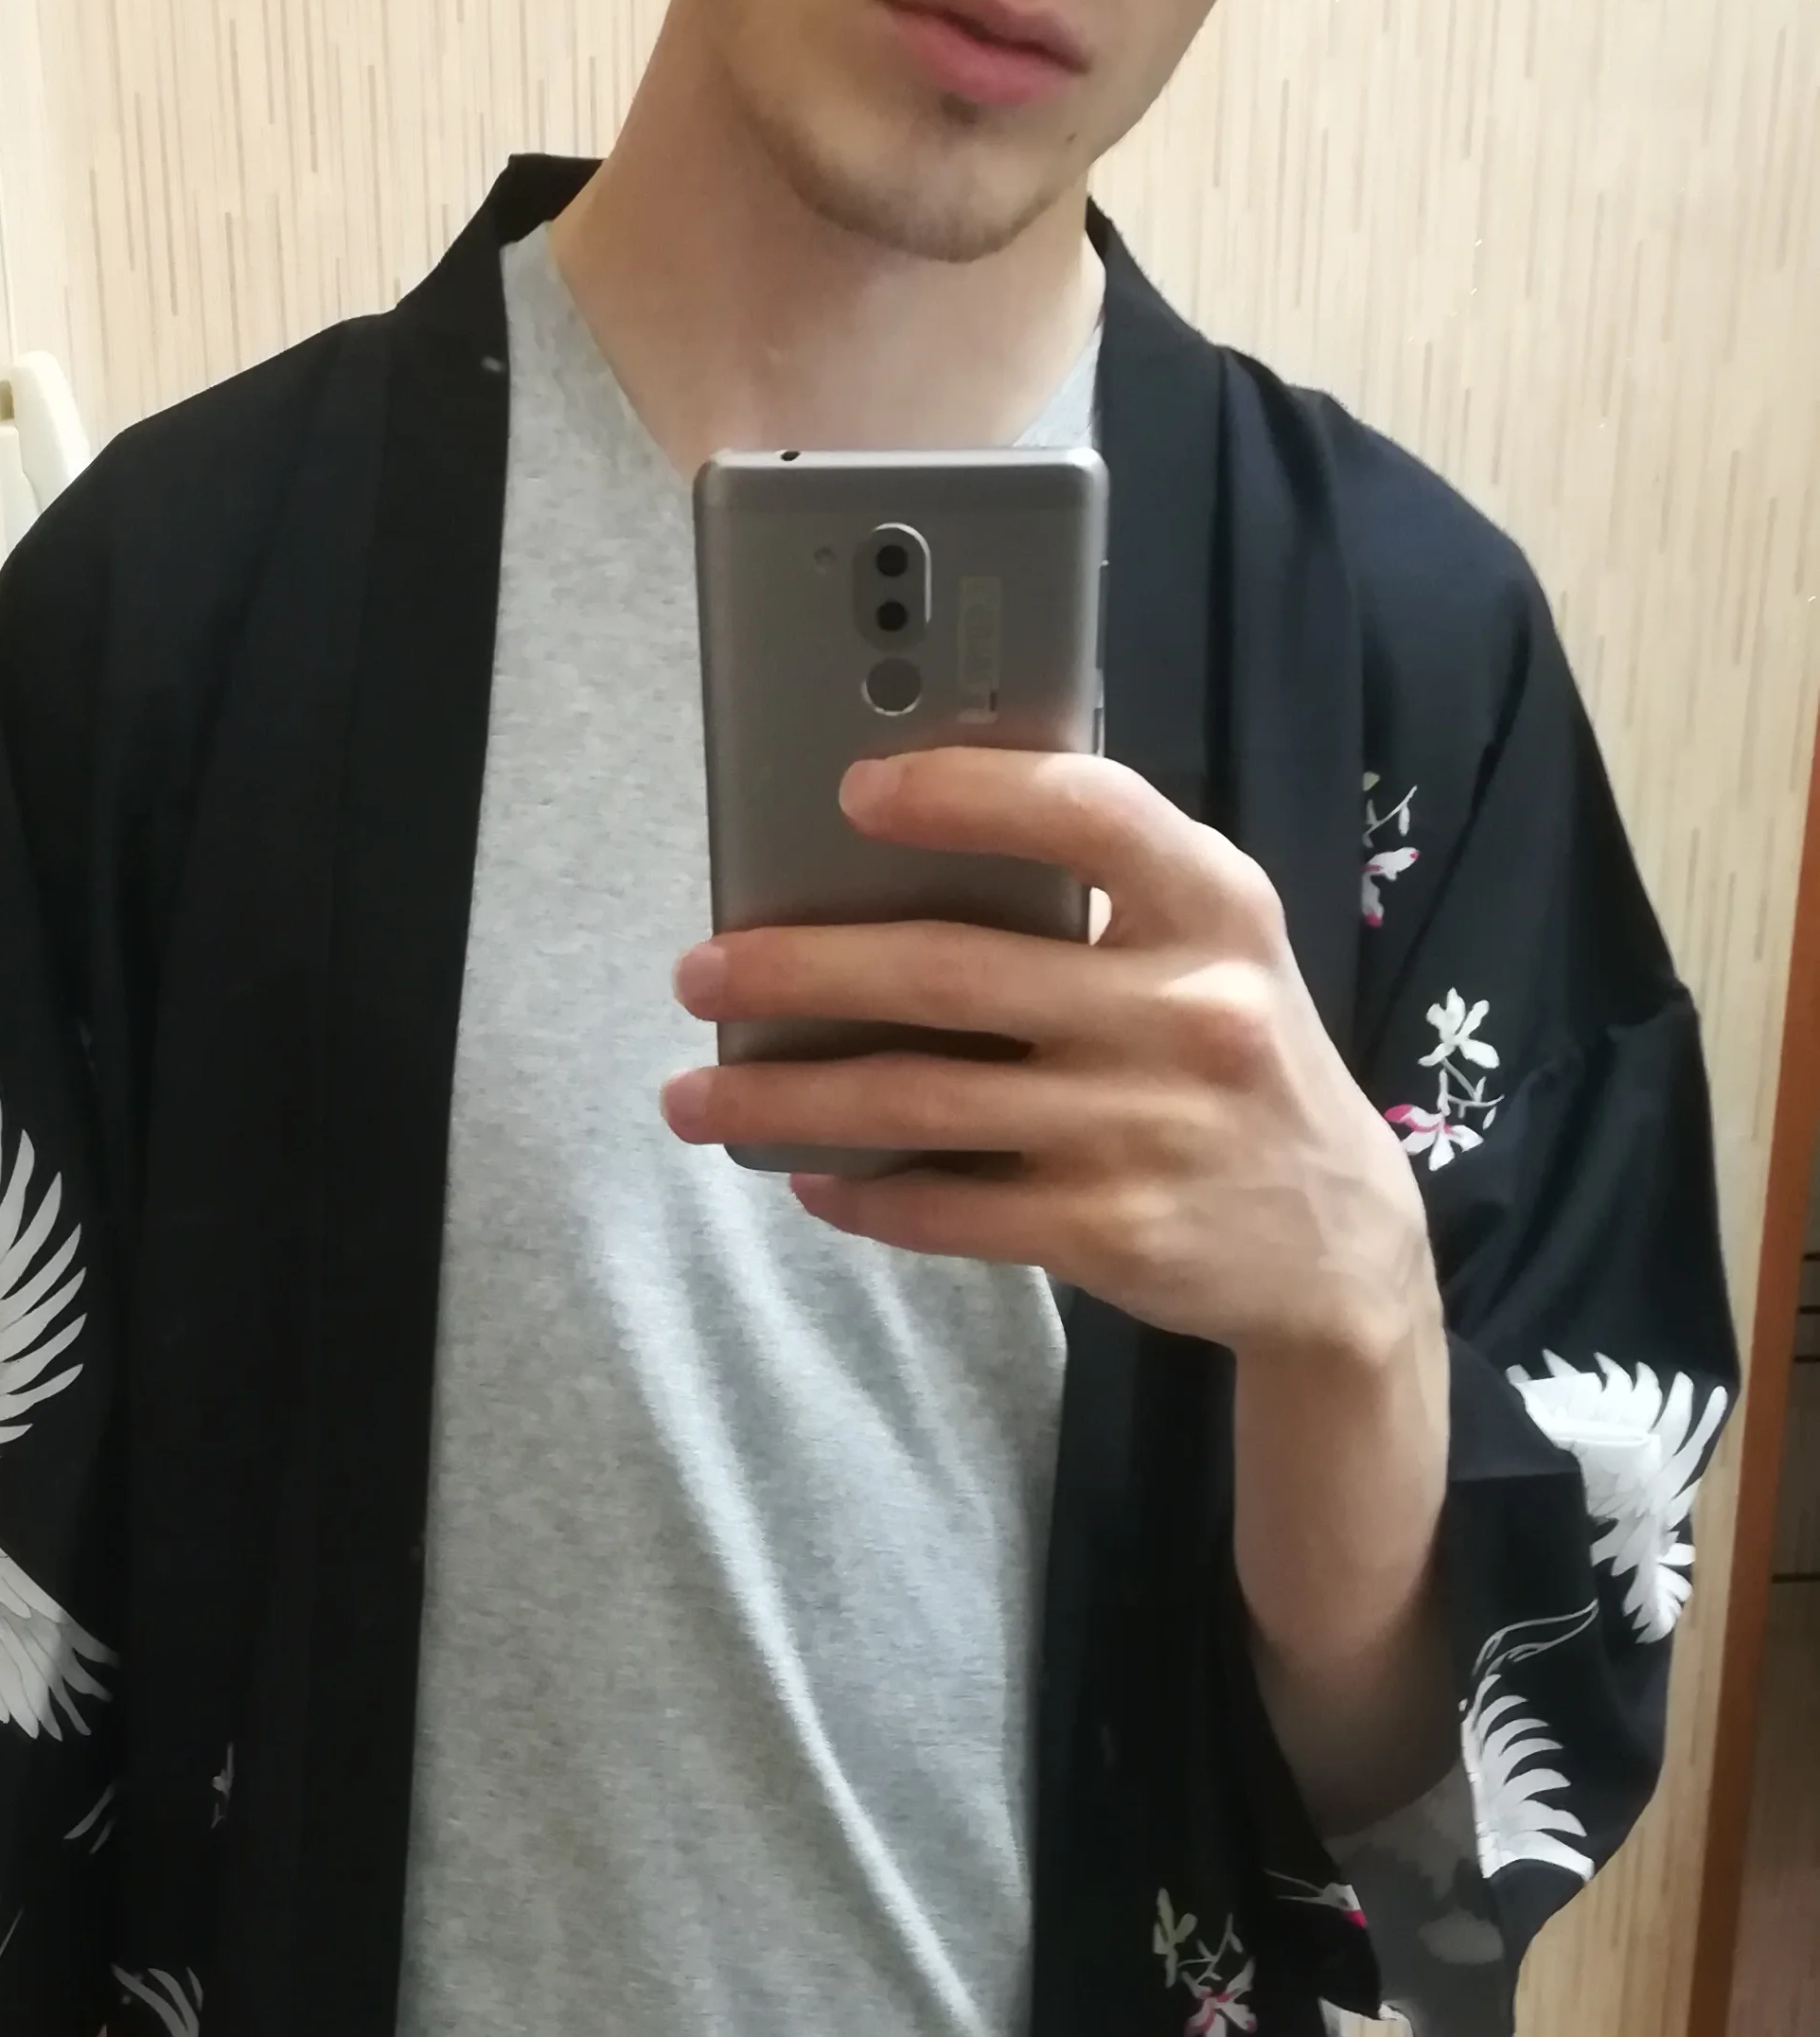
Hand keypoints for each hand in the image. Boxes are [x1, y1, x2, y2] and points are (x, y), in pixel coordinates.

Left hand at [660, 747, 1434, 1370]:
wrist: (1338, 1246)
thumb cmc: (1237, 1065)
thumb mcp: (1215, 954)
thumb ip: (1103, 897)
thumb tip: (899, 855)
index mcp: (1216, 908)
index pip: (1089, 815)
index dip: (964, 795)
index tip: (853, 790)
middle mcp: (1188, 1010)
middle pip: (951, 973)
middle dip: (801, 972)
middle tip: (702, 972)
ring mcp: (1147, 1129)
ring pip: (922, 1102)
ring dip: (788, 1099)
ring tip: (698, 1095)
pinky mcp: (1113, 1233)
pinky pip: (950, 1208)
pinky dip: (862, 1192)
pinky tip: (805, 1176)